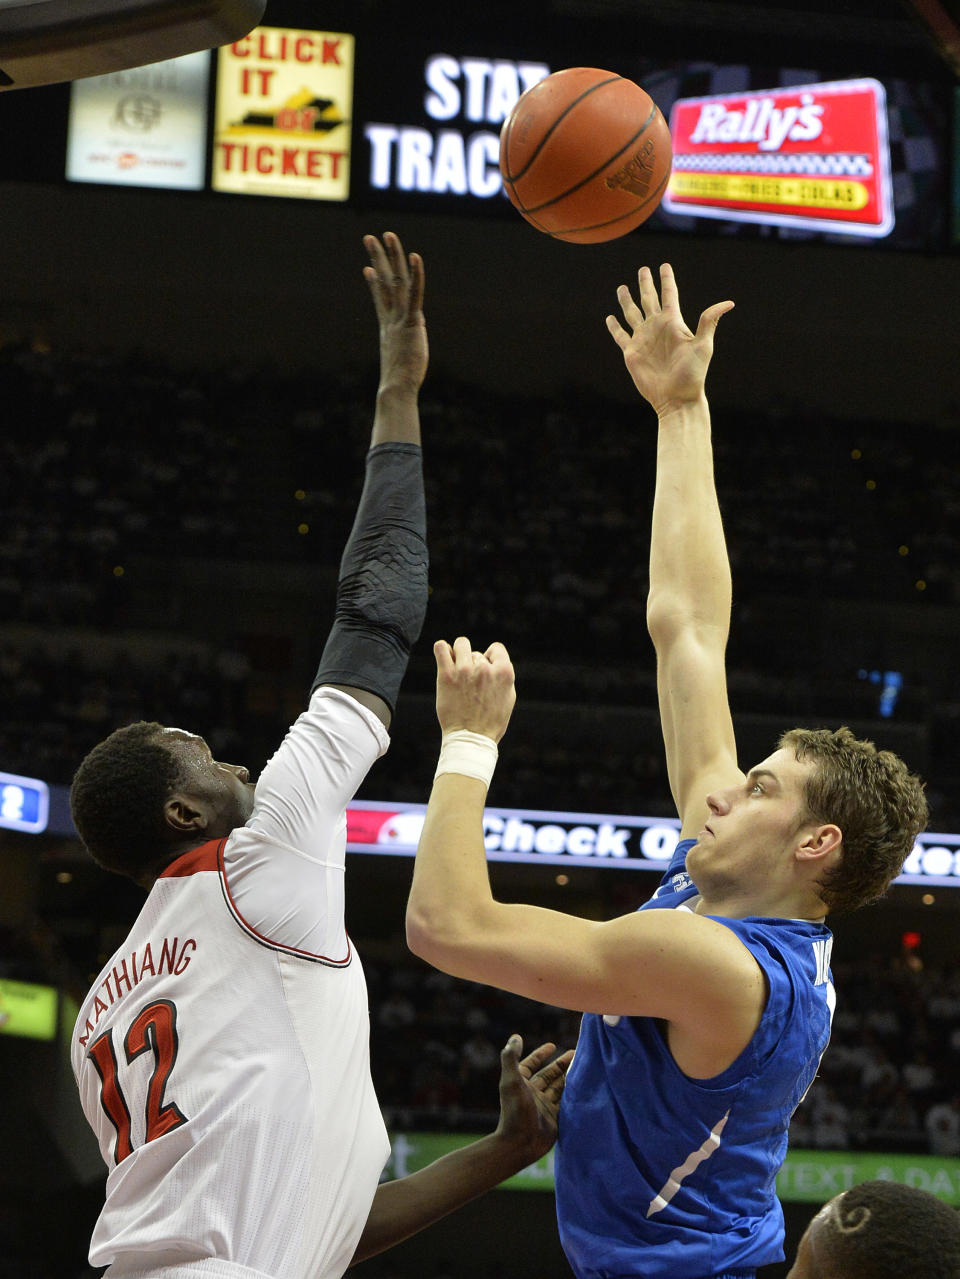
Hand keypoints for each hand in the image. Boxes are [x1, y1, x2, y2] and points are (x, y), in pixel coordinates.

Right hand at [364, 231, 427, 395]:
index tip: (368, 269)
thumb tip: (395, 371)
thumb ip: (398, 360)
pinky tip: (415, 257)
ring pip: (396, 281)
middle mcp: (391, 318)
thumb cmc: (398, 384)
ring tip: (388, 235)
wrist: (396, 388)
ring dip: (392, 256)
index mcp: (388, 327)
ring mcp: (400, 318)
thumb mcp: (398, 365)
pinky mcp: (412, 321)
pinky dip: (416, 275)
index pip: (380, 300)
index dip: (374, 282)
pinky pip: (414, 294)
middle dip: (377, 258)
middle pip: (384, 282)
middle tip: (369, 238)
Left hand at [434, 637, 515, 741]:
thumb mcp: (508, 697)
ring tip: (456, 668)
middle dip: (473, 665)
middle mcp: (485, 669)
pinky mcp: (446, 675)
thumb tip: (494, 661)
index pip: (497, 649)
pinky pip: (441, 647)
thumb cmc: (491, 722)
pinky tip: (444, 658)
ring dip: (458, 654)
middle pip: (476, 653)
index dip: (491, 658)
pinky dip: (442, 649)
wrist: (470, 739)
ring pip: (461, 644)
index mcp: (504, 673)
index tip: (485, 671)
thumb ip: (503, 676)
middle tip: (470, 685)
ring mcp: (465, 670)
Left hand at [494, 1036, 574, 1162]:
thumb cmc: (514, 1111)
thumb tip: (515, 1037)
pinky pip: (567, 1103)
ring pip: (560, 1088)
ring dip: (570, 1077)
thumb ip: (511, 1058)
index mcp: (521, 1084)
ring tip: (585, 1067)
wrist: (520, 1145)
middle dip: (562, 1064)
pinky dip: (575, 1095)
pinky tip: (585, 1087)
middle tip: (578, 1054)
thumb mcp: (511, 1081)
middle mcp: (533, 1093)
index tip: (552, 1046)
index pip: (531, 1065)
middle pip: (549, 1075)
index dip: (540, 1054)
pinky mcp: (555, 1119)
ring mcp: (545, 1107)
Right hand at [606, 263, 732, 416]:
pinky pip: (620, 336)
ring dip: (626, 301)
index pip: (668, 295)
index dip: (666, 280)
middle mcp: (657, 328)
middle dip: (645, 284)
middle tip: (642, 269)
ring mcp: (643, 340)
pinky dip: (614, 327)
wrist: (676, 398)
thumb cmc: (692, 374)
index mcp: (673, 323)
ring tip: (622, 288)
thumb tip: (729, 303)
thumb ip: (709, 322)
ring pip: (632, 313)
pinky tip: (610, 318)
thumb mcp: (703, 346)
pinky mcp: (631, 353)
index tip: (664, 265)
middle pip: (648, 299)